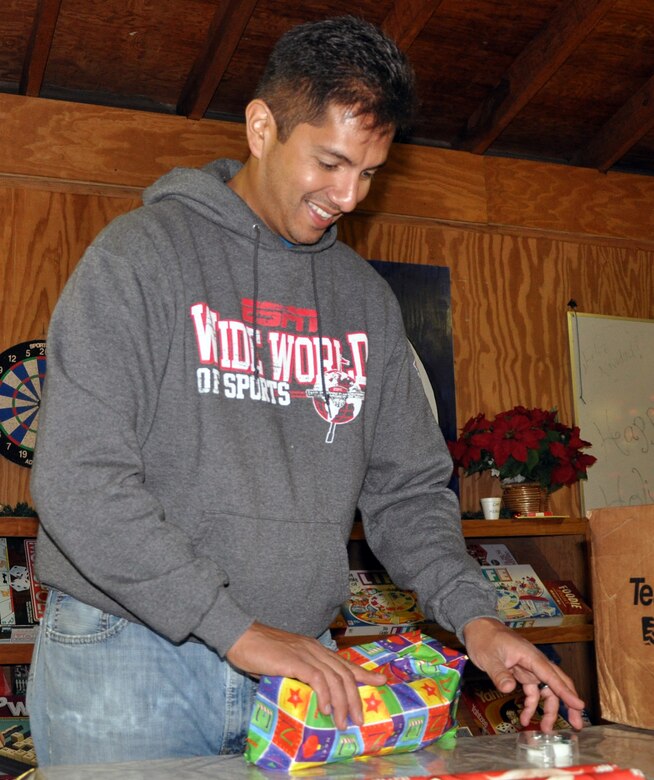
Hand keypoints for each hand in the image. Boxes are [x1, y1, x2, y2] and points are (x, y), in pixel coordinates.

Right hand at [226, 622, 385, 729]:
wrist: (241, 636)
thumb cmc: (259, 651)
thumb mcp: (285, 662)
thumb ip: (299, 673)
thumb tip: (308, 695)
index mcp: (314, 648)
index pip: (344, 662)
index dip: (363, 673)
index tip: (381, 681)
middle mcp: (314, 649)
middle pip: (344, 674)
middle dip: (356, 698)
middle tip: (359, 719)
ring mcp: (305, 653)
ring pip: (334, 679)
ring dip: (342, 703)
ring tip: (343, 722)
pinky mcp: (294, 661)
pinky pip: (317, 679)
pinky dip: (325, 695)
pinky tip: (326, 709)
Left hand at [462, 617, 585, 731]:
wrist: (478, 627)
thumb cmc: (484, 638)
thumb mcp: (489, 657)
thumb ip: (499, 673)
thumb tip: (508, 689)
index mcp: (530, 656)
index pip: (552, 675)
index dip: (566, 692)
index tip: (579, 706)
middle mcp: (534, 662)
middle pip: (557, 683)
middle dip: (568, 703)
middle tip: (577, 723)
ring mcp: (529, 668)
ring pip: (546, 690)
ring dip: (548, 709)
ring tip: (545, 729)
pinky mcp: (522, 673)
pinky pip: (532, 691)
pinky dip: (531, 705)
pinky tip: (524, 717)